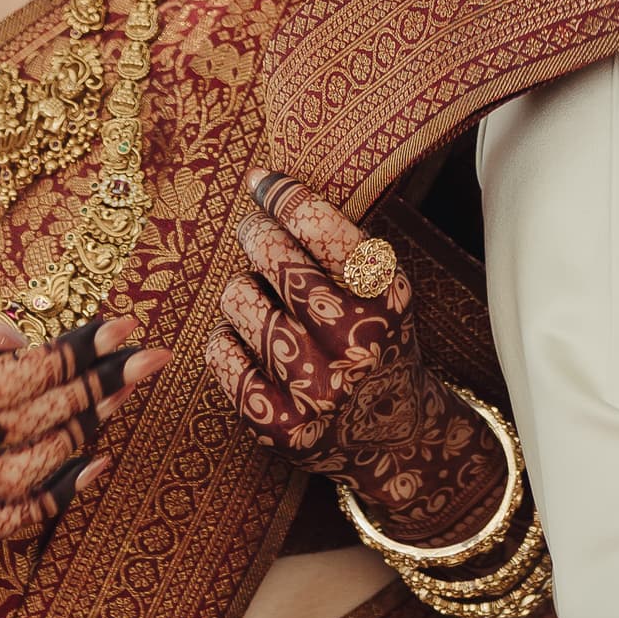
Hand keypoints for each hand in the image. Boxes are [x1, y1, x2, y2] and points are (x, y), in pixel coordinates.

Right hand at [0, 283, 150, 547]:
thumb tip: (20, 336)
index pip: (6, 379)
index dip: (72, 355)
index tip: (123, 326)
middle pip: (22, 427)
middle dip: (95, 391)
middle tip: (149, 359)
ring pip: (15, 481)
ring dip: (81, 440)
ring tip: (125, 399)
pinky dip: (47, 502)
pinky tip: (93, 466)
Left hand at [206, 182, 500, 538]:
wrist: (395, 437)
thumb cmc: (377, 341)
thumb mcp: (382, 292)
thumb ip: (339, 247)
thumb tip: (264, 184)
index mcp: (385, 300)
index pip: (325, 230)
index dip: (284, 197)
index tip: (260, 180)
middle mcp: (355, 344)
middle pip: (277, 261)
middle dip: (257, 236)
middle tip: (253, 232)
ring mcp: (317, 390)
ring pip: (241, 303)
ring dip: (241, 289)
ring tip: (253, 292)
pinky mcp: (282, 428)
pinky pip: (223, 357)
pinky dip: (224, 338)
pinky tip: (239, 335)